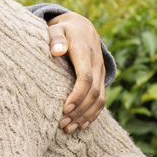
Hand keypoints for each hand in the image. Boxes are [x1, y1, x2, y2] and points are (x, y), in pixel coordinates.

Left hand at [47, 12, 105, 132]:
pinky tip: (81, 125)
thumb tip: (57, 51)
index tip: (64, 109)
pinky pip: (101, 100)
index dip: (77, 95)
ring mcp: (101, 73)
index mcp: (85, 54)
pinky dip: (93, 114)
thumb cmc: (64, 30)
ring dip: (86, 116)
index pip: (86, 78)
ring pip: (100, 100)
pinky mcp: (100, 79)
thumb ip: (55, 39)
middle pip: (93, 93)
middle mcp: (97, 65)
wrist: (83, 27)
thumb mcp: (57, 29)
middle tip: (61, 124)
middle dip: (79, 111)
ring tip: (68, 129)